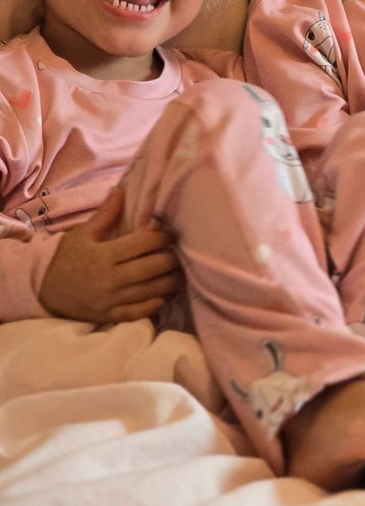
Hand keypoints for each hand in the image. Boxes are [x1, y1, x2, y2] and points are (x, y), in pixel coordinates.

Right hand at [39, 187, 181, 323]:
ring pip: (149, 292)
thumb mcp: (83, 233)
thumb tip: (120, 189)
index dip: (163, 237)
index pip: (144, 244)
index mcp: (105, 255)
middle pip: (152, 268)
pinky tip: (164, 297)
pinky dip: (153, 306)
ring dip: (169, 283)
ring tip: (181, 274)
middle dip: (171, 259)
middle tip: (183, 253)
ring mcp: (109, 300)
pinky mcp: (107, 316)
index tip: (173, 233)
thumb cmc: (65, 257)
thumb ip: (106, 213)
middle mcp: (110, 278)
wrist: (40, 288)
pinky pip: (136, 313)